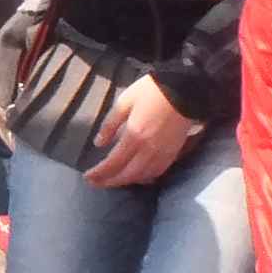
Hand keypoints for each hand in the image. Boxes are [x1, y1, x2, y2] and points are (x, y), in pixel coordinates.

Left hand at [83, 71, 196, 188]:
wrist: (184, 89)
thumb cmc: (151, 91)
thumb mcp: (124, 102)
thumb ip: (110, 124)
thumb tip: (99, 143)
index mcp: (134, 135)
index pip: (113, 163)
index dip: (99, 173)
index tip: (87, 176)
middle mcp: (148, 149)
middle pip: (127, 175)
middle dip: (109, 182)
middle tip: (96, 183)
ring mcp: (162, 153)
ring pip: (142, 177)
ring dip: (125, 182)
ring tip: (113, 181)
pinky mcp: (173, 152)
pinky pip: (157, 172)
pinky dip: (144, 178)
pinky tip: (137, 177)